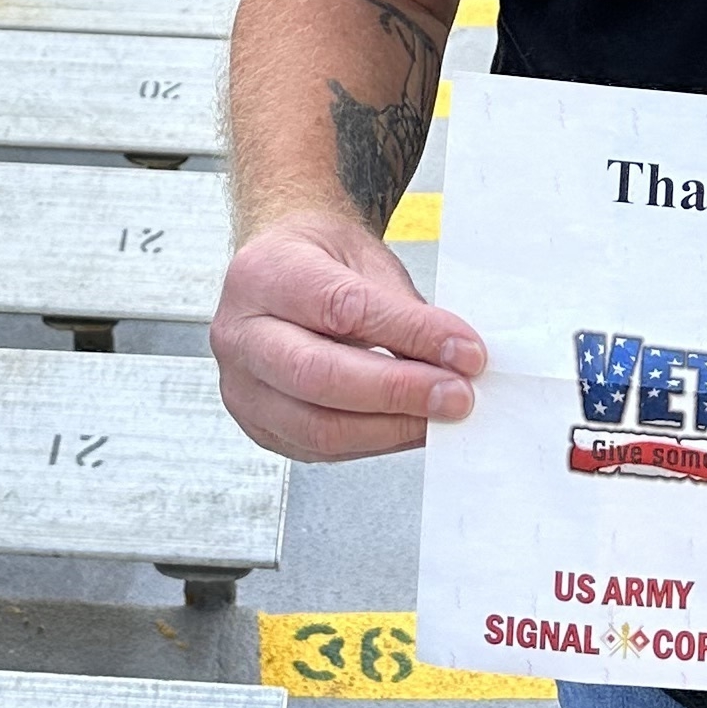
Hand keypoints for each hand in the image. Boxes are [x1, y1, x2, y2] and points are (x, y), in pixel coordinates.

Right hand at [211, 212, 486, 463]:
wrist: (277, 270)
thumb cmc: (319, 260)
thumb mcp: (363, 258)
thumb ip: (401, 309)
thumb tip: (455, 360)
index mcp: (264, 274)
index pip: (342, 310)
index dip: (411, 335)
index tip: (466, 351)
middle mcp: (240, 334)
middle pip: (320, 376)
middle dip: (400, 392)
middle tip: (458, 395)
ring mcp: (242, 386)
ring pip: (318, 426)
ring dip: (392, 428)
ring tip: (441, 415)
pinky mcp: (259, 425)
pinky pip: (319, 449)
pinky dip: (375, 442)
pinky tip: (409, 426)